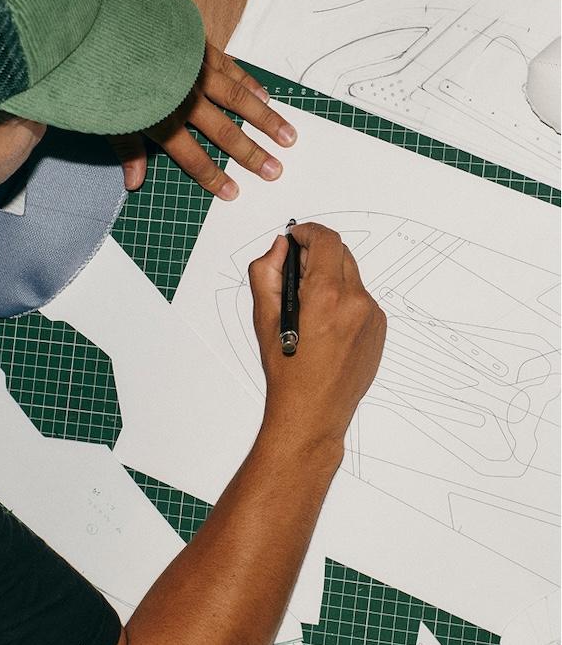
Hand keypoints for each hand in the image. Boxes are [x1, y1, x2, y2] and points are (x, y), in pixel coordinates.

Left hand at [109, 42, 296, 198]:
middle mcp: (187, 99)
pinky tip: (266, 97)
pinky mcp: (201, 47)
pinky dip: (250, 83)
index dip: (213, 177)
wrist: (108, 22)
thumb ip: (127, 151)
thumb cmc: (105, 72)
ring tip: (287, 136)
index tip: (233, 192)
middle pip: (225, 132)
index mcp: (163, 120)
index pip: (193, 158)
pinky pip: (232, 69)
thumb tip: (134, 184)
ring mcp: (197, 71)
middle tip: (275, 170)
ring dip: (265, 120)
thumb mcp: (109, 117)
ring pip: (239, 100)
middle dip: (251, 154)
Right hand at [249, 223, 386, 448]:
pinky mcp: (379, 329)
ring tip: (309, 308)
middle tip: (296, 274)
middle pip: (340, 254)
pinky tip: (325, 325)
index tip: (296, 238)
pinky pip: (361, 300)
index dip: (307, 232)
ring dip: (331, 279)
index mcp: (326, 295)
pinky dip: (344, 300)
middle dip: (317, 256)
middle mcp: (355, 302)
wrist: (313, 412)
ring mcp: (372, 316)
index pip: (325, 240)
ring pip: (351, 277)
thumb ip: (268, 273)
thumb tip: (279, 249)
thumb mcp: (264, 319)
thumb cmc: (288, 372)